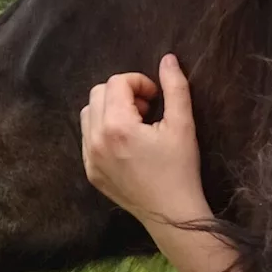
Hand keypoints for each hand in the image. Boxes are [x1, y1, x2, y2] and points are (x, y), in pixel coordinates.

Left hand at [80, 54, 209, 226]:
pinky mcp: (90, 171)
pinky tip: (127, 143)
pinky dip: (104, 130)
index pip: (117, 83)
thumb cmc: (181, 168)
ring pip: (88, 113)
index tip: (157, 97)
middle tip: (147, 110)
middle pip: (98, 93)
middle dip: (123, 93)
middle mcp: (96, 140)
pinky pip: (87, 137)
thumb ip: (175, 87)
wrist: (171, 213)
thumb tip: (168, 59)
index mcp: (117, 127)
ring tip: (136, 125)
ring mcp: (89, 157)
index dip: (140, 82)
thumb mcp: (184, 125)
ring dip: (110, 109)